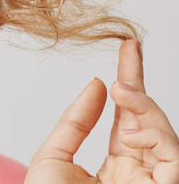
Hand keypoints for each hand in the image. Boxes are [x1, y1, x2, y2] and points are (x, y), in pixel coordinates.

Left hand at [25, 40, 178, 182]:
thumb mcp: (53, 158)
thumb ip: (76, 122)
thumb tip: (99, 85)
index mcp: (117, 167)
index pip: (128, 118)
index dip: (130, 83)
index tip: (127, 48)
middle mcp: (140, 175)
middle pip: (149, 122)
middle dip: (141, 82)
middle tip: (128, 49)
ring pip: (166, 137)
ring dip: (145, 106)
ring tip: (122, 87)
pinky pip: (173, 158)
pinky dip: (155, 132)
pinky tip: (130, 117)